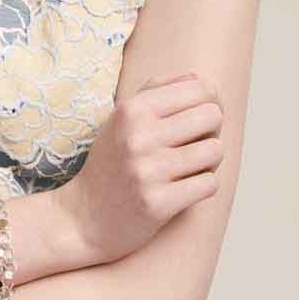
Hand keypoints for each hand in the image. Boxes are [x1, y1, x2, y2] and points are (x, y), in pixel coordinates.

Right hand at [58, 71, 223, 264]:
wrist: (83, 218)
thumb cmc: (111, 164)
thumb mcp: (122, 119)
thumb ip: (157, 91)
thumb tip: (200, 81)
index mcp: (131, 110)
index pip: (200, 89)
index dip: (208, 104)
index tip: (195, 120)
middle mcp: (138, 137)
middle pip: (212, 116)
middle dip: (211, 131)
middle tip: (195, 144)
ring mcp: (148, 171)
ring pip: (215, 150)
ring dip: (208, 161)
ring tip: (188, 167)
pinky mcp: (158, 204)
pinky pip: (209, 183)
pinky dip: (202, 186)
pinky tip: (183, 188)